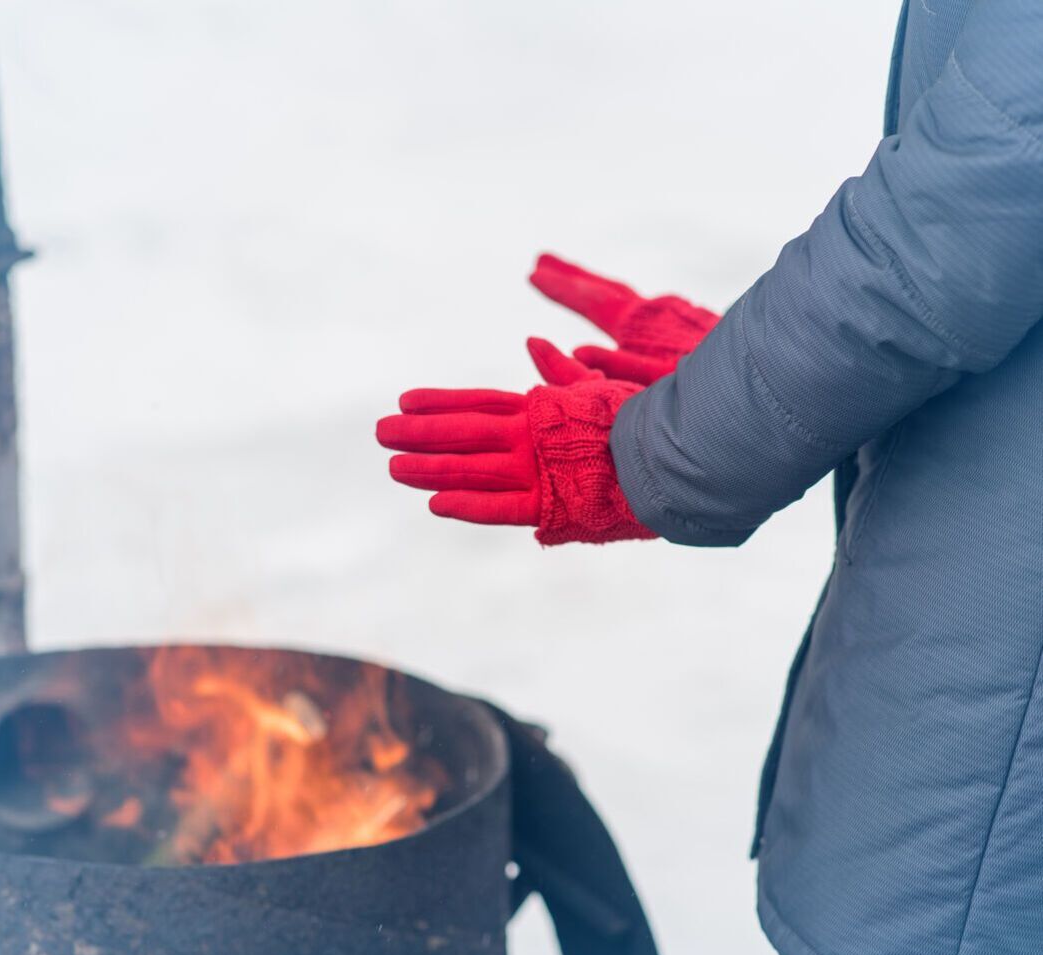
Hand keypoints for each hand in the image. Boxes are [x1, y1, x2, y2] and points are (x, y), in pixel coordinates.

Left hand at [375, 382, 655, 545]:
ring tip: (392, 467)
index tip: (404, 401)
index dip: (439, 402)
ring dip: (428, 467)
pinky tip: (434, 504)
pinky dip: (468, 505)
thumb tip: (534, 342)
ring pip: (470, 468)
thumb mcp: (601, 387)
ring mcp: (537, 470)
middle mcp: (530, 436)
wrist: (679, 454)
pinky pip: (501, 507)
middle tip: (379, 432)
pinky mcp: (552, 505)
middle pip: (462, 432)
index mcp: (541, 409)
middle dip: (418, 432)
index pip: (477, 403)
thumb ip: (564, 372)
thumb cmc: (644, 420)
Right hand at [527, 253, 720, 384]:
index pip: (592, 300)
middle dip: (574, 277)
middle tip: (543, 260)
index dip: (561, 287)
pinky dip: (628, 307)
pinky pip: (649, 312)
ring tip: (580, 286)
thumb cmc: (715, 395)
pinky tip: (632, 317)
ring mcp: (678, 319)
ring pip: (629, 299)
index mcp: (643, 326)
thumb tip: (577, 352)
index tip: (532, 272)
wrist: (770, 382)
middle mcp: (659, 314)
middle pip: (607, 289)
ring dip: (600, 291)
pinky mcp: (694, 331)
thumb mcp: (659, 389)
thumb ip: (616, 370)